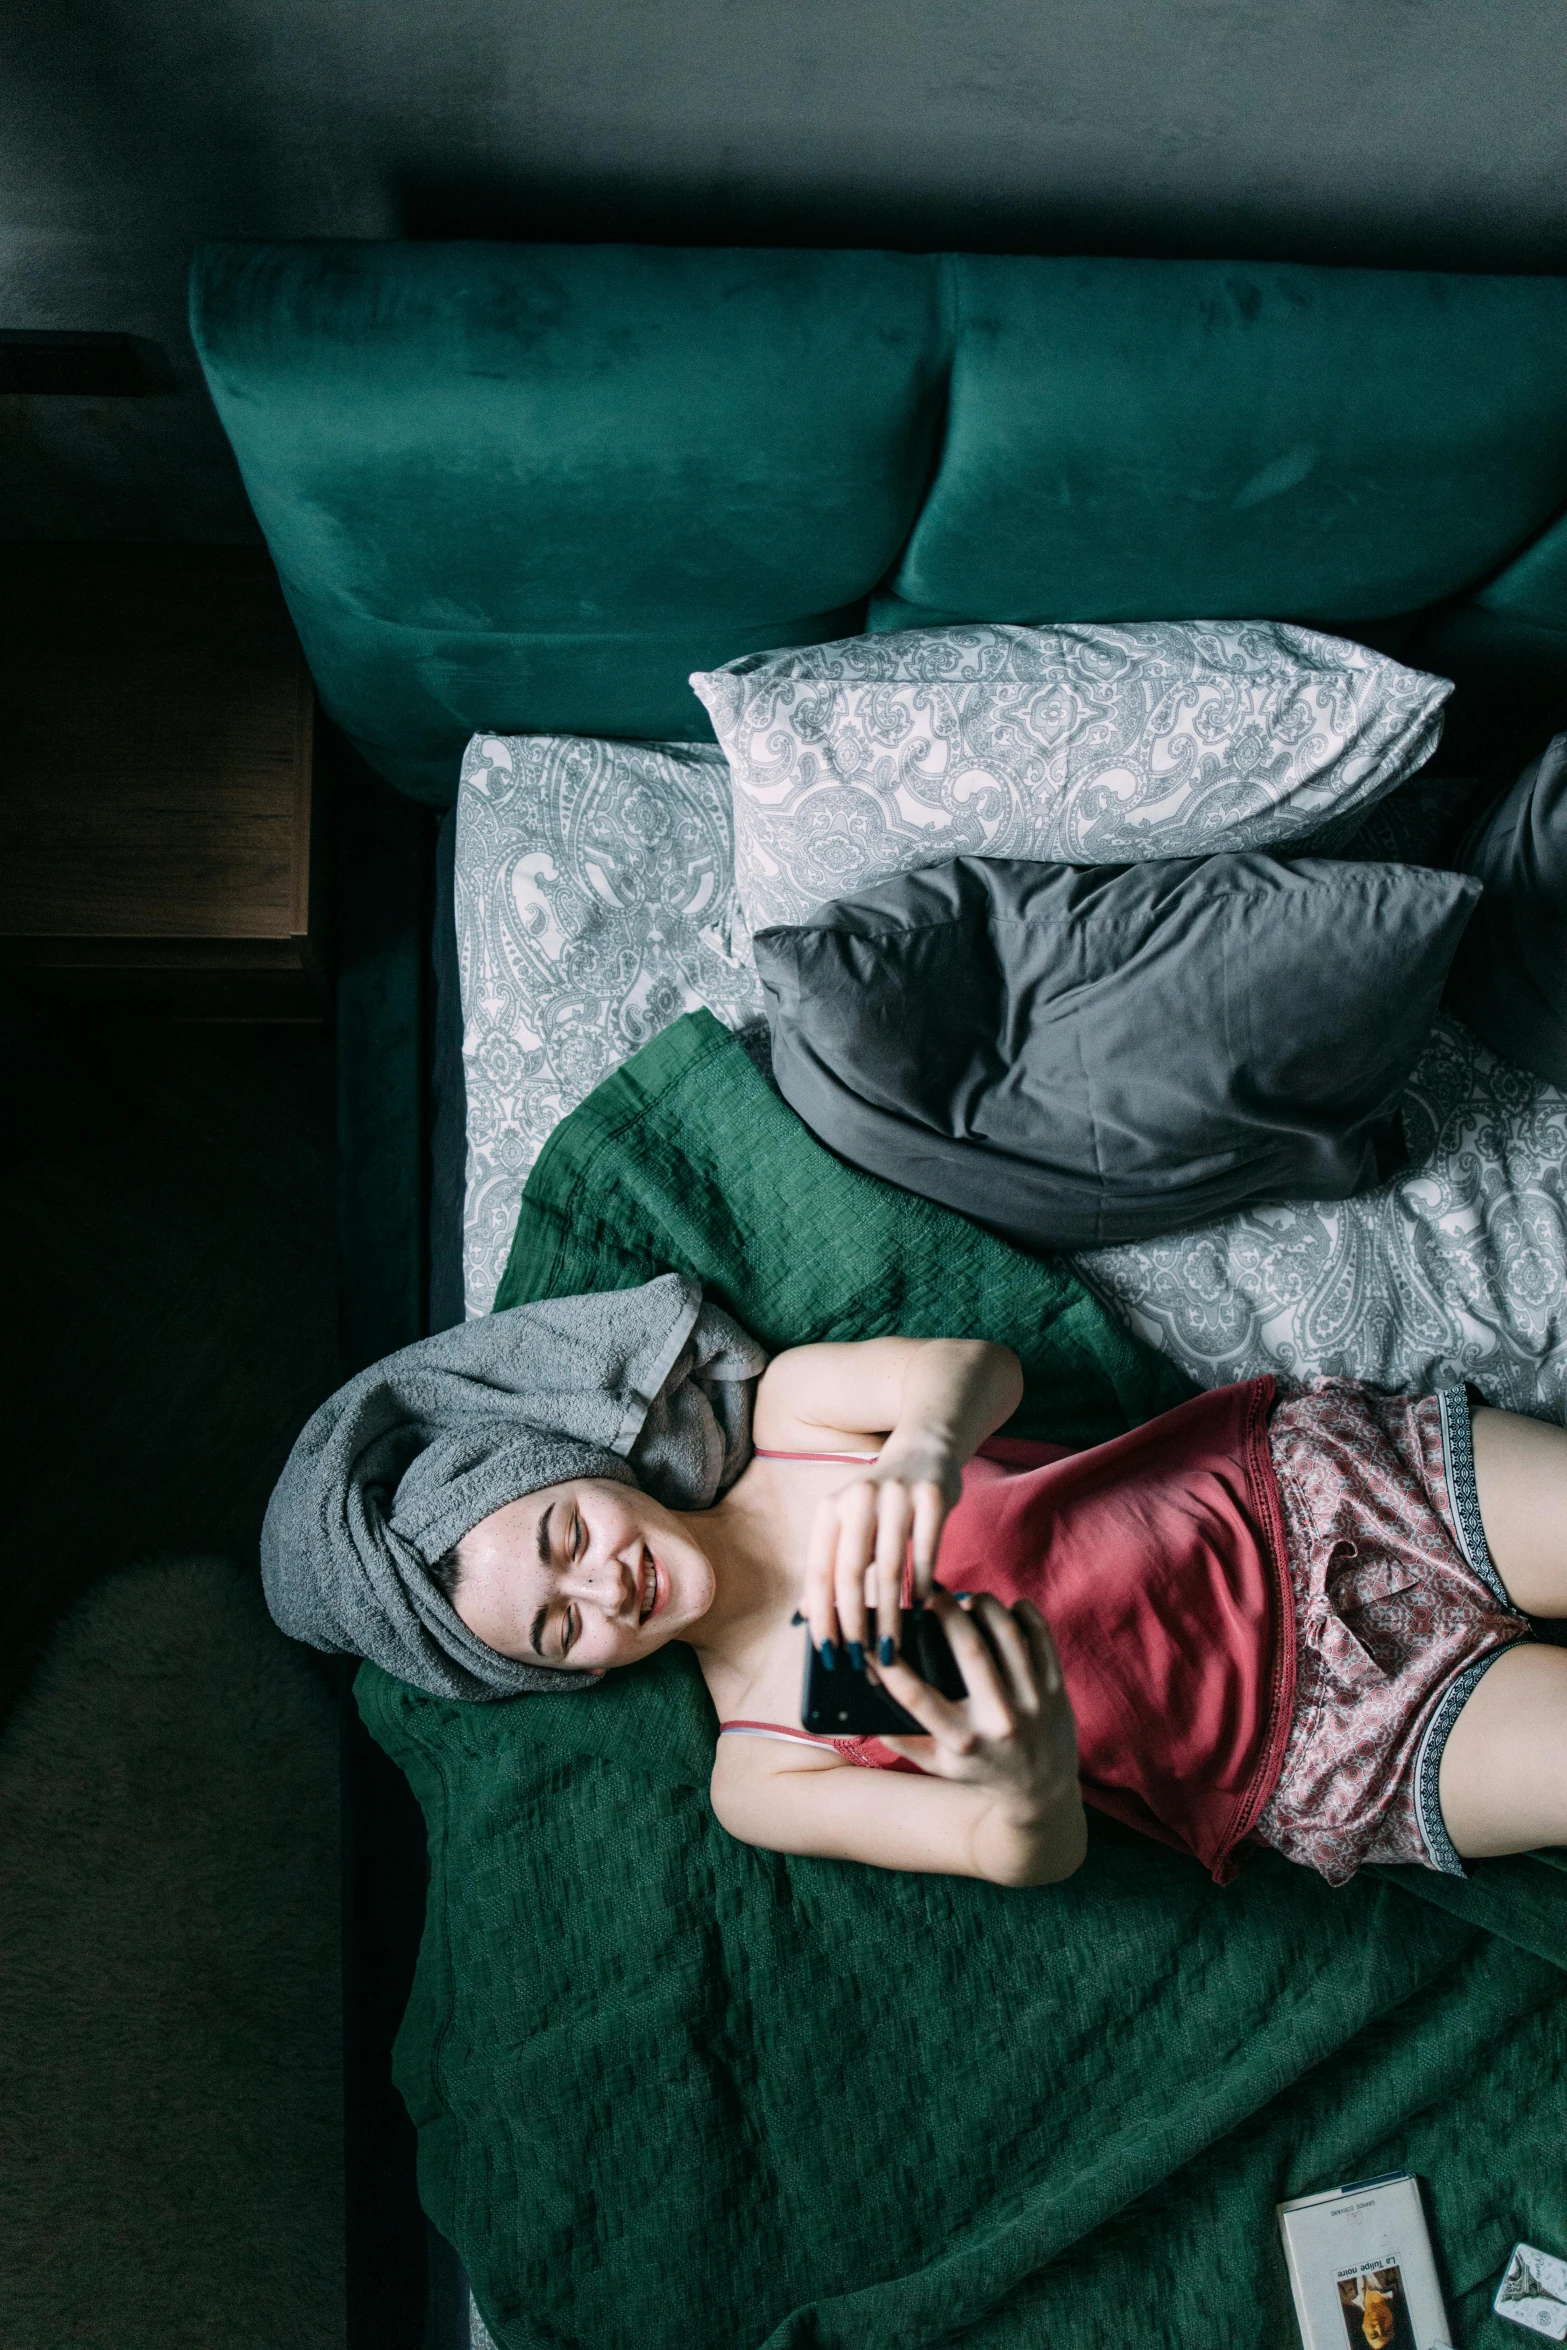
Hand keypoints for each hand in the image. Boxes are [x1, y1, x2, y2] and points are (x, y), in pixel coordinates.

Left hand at [803, 1438, 959, 1667]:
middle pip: (850, 1571)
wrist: (925, 1451)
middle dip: (853, 1621)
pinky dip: (924, 1587)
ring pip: (889, 1567)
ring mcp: (897, 1495)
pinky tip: (923, 1612)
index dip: (820, 1614)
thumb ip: (829, 1565)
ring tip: (892, 1646)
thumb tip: (805, 1615)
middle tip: (860, 1657)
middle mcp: (858, 1498)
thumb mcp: (848, 1524)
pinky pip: (927, 1553)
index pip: (819, 1569)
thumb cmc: (881, 1502)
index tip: (826, 1651)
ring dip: (889, 1615)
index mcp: (831, 1508)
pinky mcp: (932, 1496)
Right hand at [874, 1593, 1081, 1869]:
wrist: (1042, 1795)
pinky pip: (1042, 1638)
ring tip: (969, 1599)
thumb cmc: (981, 1773)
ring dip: (985, 1606)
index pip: (917, 1696)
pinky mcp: (1057, 1690)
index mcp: (963, 1741)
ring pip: (1008, 1635)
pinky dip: (1024, 1614)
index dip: (890, 1664)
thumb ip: (901, 1739)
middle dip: (947, 1612)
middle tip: (932, 1594)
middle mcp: (999, 1721)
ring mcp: (1033, 1703)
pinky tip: (1007, 1608)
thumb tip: (857, 1710)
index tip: (877, 1637)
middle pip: (971, 1650)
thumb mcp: (938, 1765)